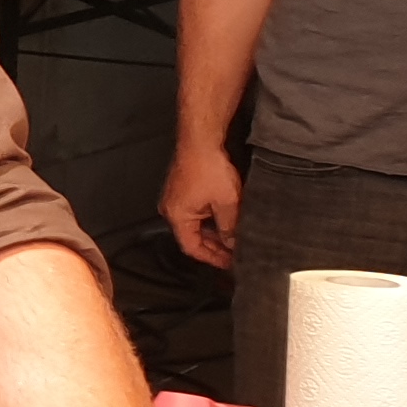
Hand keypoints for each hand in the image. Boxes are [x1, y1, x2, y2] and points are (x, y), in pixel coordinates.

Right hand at [162, 143, 241, 268]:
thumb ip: (229, 228)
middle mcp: (171, 210)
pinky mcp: (181, 191)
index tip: (230, 265)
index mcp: (177, 217)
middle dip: (214, 247)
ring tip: (233, 240)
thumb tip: (233, 245)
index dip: (212, 258)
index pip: (192, 247)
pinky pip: (194, 213)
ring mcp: (175, 200)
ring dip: (213, 233)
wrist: (200, 142)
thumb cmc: (209, 170)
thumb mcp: (226, 204)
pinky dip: (209, 221)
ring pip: (194, 225)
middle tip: (235, 255)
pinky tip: (225, 222)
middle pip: (192, 238)